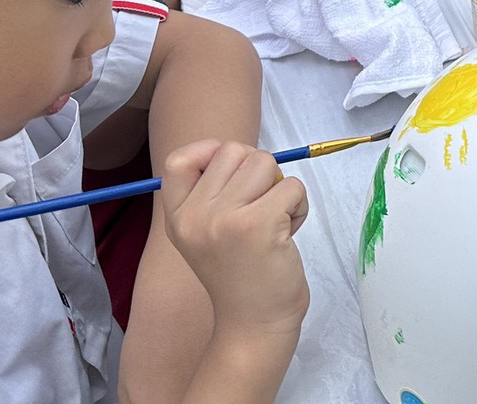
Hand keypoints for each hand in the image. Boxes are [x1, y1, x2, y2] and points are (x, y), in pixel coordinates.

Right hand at [162, 141, 309, 340]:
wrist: (254, 325)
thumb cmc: (240, 274)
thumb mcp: (206, 233)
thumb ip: (212, 194)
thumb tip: (240, 151)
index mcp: (177, 217)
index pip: (179, 159)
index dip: (210, 151)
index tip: (233, 174)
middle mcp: (194, 216)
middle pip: (234, 151)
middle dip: (257, 172)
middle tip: (259, 210)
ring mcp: (225, 220)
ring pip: (265, 162)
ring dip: (280, 188)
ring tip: (274, 222)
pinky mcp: (259, 225)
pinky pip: (292, 186)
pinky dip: (299, 206)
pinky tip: (286, 234)